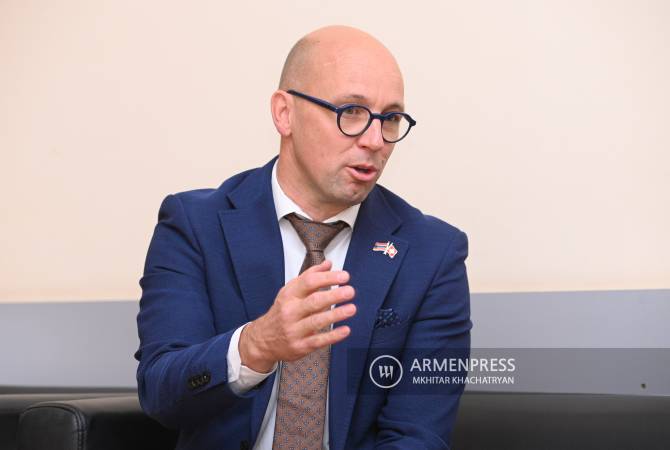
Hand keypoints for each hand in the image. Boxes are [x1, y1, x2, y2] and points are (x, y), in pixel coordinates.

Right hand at [238, 260, 355, 372]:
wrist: (263, 340)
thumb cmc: (281, 312)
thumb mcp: (290, 291)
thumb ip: (310, 276)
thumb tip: (328, 264)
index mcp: (289, 295)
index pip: (309, 282)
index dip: (327, 278)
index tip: (344, 276)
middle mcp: (290, 312)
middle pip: (313, 301)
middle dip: (333, 296)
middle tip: (349, 291)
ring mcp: (294, 330)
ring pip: (316, 321)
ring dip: (336, 315)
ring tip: (351, 308)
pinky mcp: (300, 346)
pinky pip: (318, 341)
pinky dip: (333, 336)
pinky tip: (345, 330)